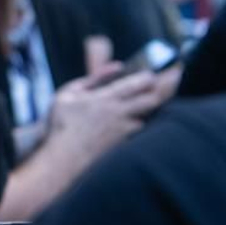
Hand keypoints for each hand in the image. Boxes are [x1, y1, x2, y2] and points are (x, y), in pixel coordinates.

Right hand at [46, 63, 170, 163]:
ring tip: (149, 105)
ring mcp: (125, 131)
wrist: (63, 158)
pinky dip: (143, 126)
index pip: (138, 83)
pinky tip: (137, 125)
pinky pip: (142, 133)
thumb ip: (93, 78)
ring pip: (150, 117)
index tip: (150, 75)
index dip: (149, 77)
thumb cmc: (62, 125)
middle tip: (164, 85)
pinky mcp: (125, 145)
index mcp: (106, 98)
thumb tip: (117, 66)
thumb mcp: (68, 94)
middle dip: (163, 90)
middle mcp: (120, 114)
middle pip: (153, 99)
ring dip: (152, 110)